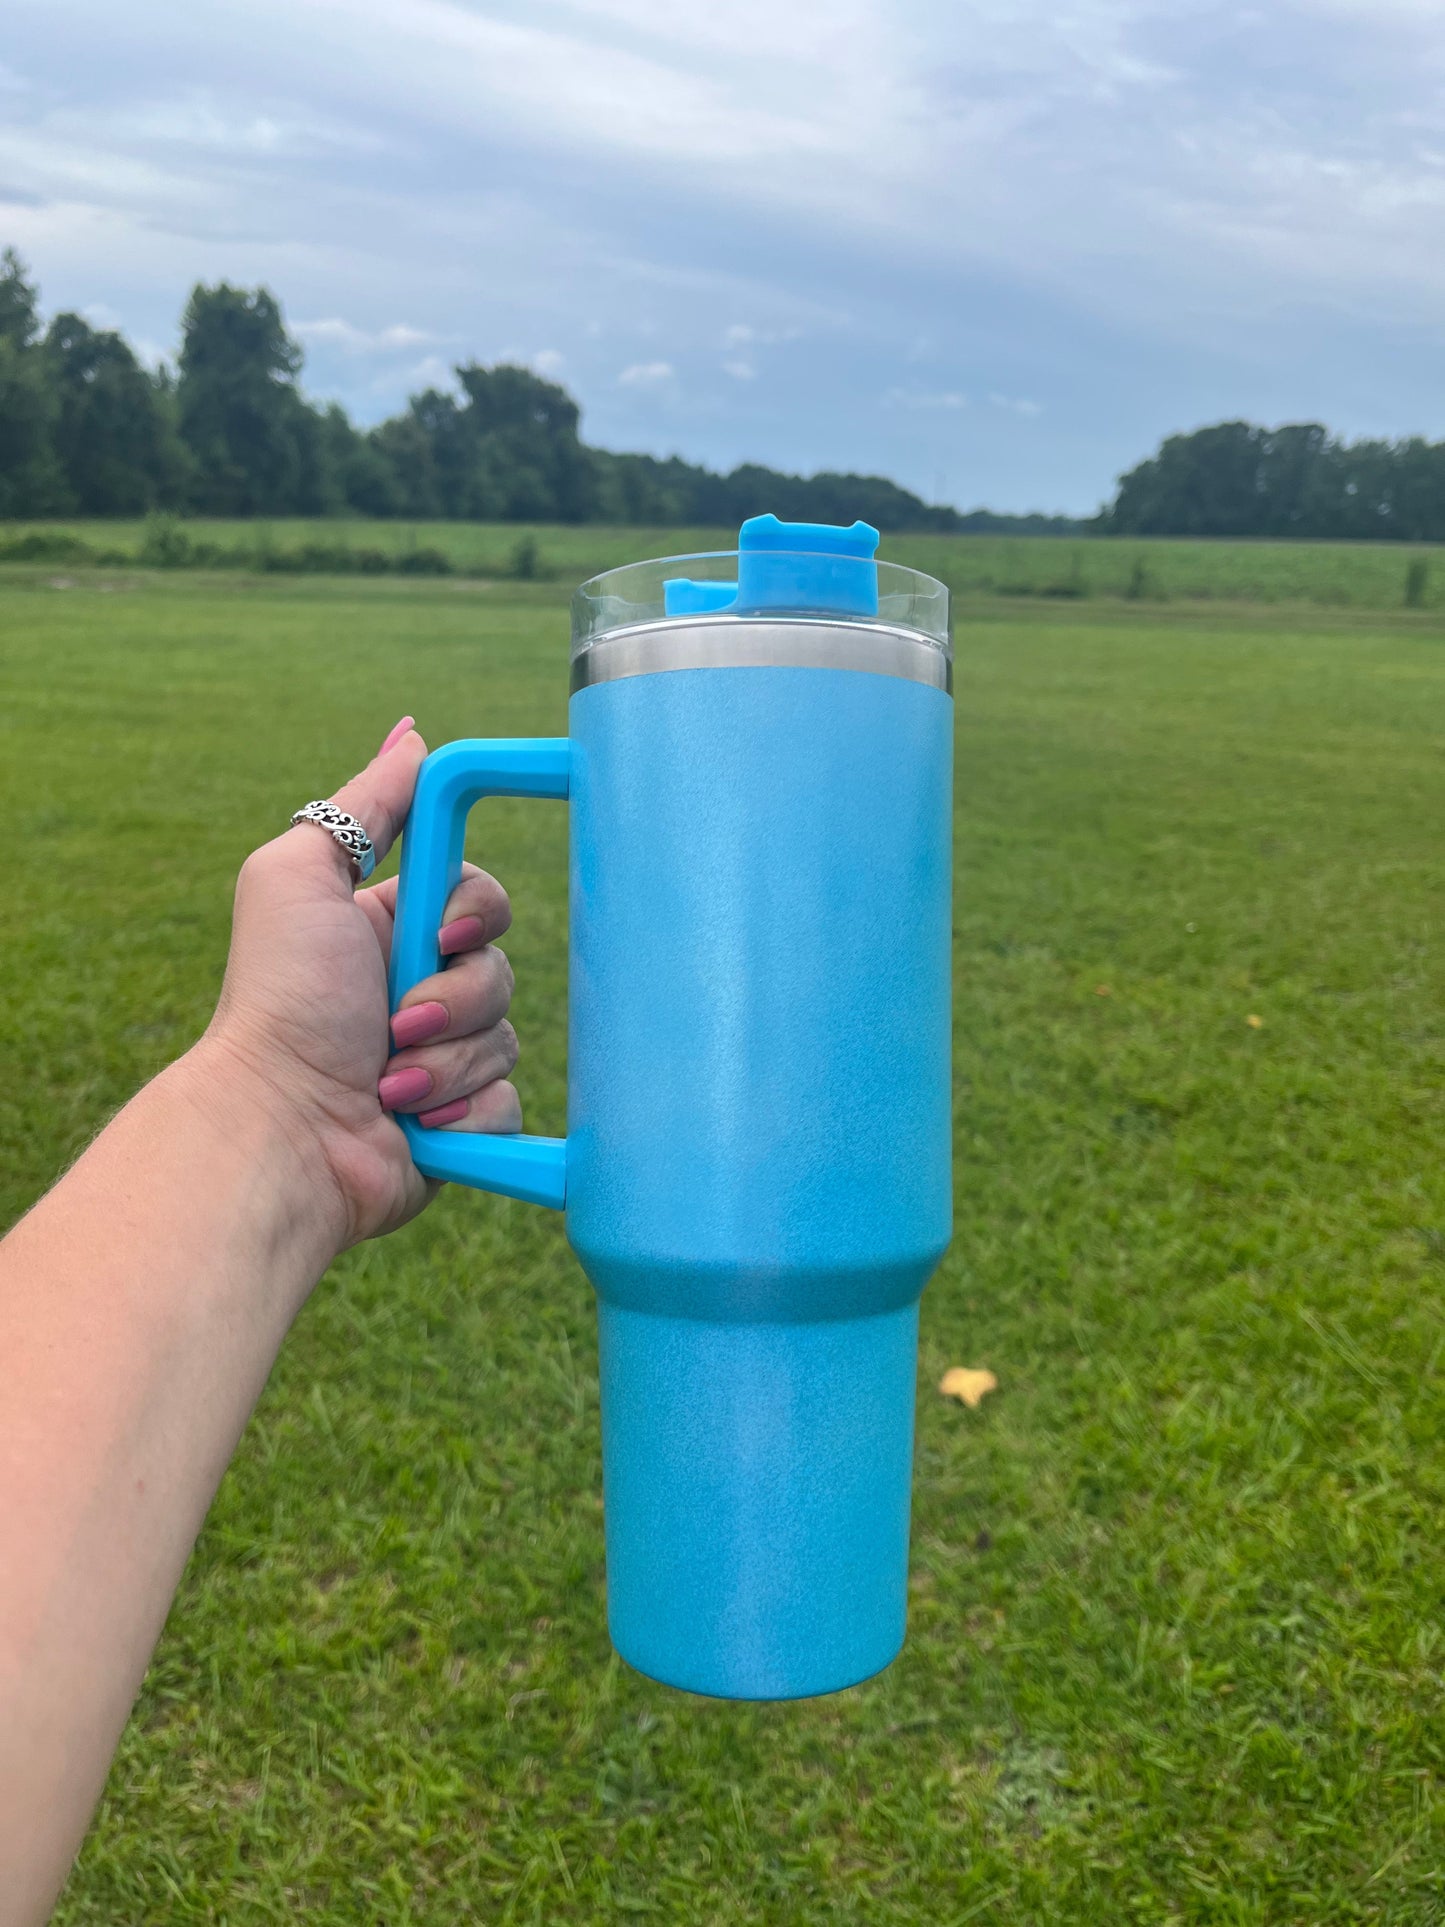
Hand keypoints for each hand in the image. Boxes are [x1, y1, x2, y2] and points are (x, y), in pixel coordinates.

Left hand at [203, 716, 521, 1248]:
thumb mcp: (300, 876)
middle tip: (394, 1023)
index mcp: (390, 932)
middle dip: (454, 997)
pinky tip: (415, 1123)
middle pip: (501, 968)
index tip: (442, 931)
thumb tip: (414, 737)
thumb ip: (362, 806)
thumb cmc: (283, 1001)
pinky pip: (509, 1103)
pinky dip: (464, 1113)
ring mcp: (441, 1060)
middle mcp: (418, 991)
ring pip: (505, 1038)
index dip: (475, 910)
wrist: (283, 1130)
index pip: (480, 898)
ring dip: (447, 1061)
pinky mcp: (461, 1124)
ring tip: (388, 1082)